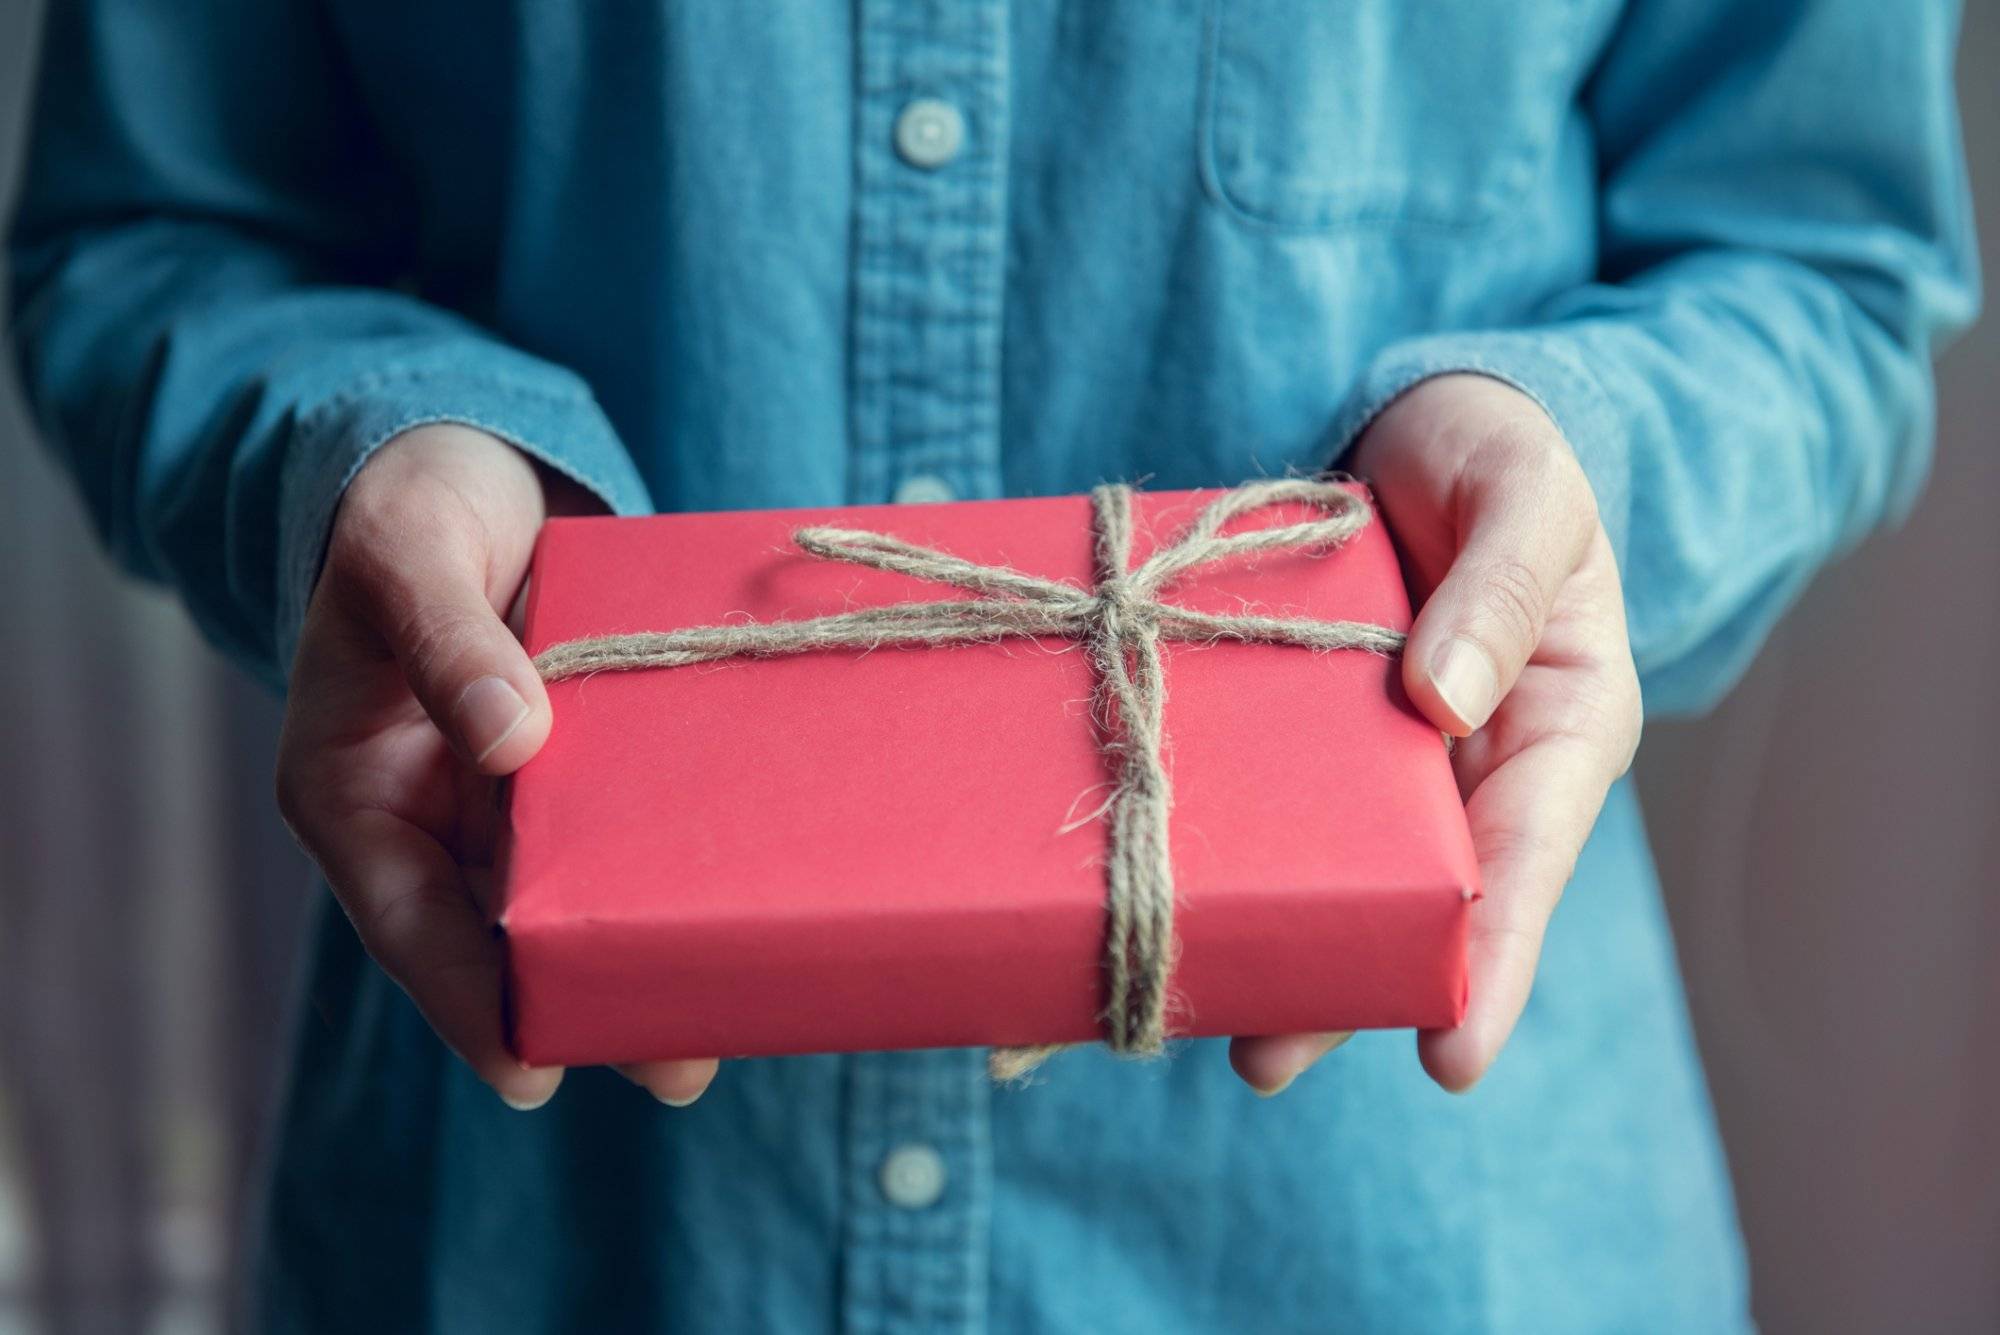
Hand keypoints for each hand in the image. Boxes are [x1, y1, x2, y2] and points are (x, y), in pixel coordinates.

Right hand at [275, 423, 716, 1109]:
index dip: (465, 998)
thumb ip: (448, 640)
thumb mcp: (408, 555)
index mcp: (353, 792)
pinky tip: (739, 897)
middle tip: (677, 1062)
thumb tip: (509, 738)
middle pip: (502, 935)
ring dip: (640, 948)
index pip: (406, 921)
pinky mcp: (577, 770)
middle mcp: (431, 818)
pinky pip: (621, 831)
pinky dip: (669, 866)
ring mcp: (506, 803)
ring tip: (731, 1011)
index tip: (529, 1065)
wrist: (466, 470)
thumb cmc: (408, 508)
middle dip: (583, 1000)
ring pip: (570, 899)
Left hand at [1230, 375, 1641, 1094]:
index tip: (1451, 1056)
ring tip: (1208, 1022)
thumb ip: (1500, 587)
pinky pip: (1277, 798)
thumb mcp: (1529, 496)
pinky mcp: (1310, 729)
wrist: (1430, 427)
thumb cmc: (1506, 456)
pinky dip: (1239, 848)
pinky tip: (1177, 896)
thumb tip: (1446, 702)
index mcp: (1557, 731)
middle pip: (1420, 901)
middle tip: (1265, 1057)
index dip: (1496, 963)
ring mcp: (1386, 758)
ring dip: (1281, 941)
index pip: (1530, 864)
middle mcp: (1471, 768)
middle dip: (1352, 984)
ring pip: (1341, 870)